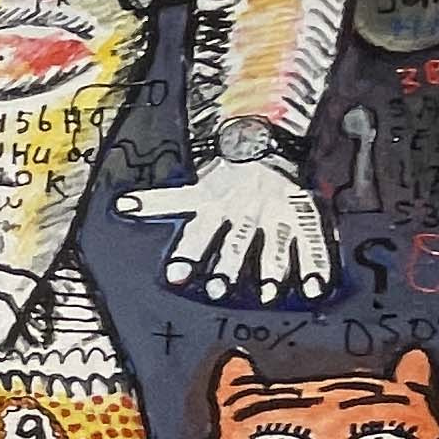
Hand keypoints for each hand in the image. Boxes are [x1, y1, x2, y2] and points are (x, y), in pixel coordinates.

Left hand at [120, 160, 330, 300]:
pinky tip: (314, 288)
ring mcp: (275, 215)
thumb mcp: (192, 190)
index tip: (176, 275)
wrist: (263, 144)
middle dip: (227, 266)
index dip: (186, 254)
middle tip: (217, 289)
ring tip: (266, 294)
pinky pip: (312, 240)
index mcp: (216, 208)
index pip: (198, 233)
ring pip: (274, 244)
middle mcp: (245, 213)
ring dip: (270, 269)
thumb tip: (122, 205)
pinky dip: (316, 264)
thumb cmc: (223, 178)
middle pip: (236, 242)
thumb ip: (158, 202)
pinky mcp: (302, 215)